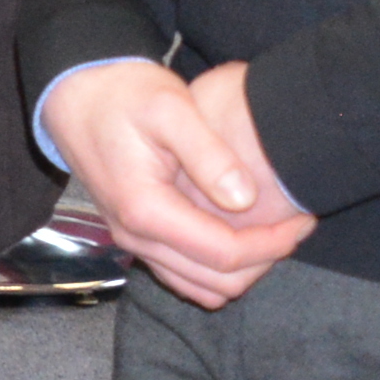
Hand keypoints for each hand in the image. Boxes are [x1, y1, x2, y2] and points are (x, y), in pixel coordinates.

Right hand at [40, 56, 313, 307]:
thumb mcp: (170, 108)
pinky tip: (238, 232)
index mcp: (146, 210)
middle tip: (296, 225)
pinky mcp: (135, 234)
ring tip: (273, 230)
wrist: (75, 93)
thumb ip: (208, 154)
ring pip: (200, 286)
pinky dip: (216, 268)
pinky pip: (182, 274)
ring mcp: (132, 241)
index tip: (304, 218)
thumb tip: (244, 199)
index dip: (273, 243)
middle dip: (265, 259)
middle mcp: (135, 236)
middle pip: (217, 281)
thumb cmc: (122, 94)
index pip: (224, 254)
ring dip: (243, 269)